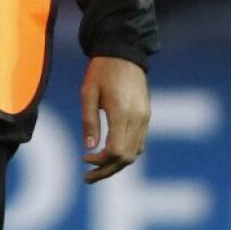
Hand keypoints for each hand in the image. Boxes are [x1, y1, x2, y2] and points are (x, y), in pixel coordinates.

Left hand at [81, 55, 148, 183]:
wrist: (124, 51)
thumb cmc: (101, 70)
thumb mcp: (87, 93)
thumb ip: (89, 122)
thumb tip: (89, 148)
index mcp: (122, 113)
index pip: (116, 151)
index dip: (100, 162)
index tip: (83, 159)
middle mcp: (138, 118)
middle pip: (127, 157)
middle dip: (107, 171)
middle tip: (87, 178)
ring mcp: (145, 118)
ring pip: (136, 153)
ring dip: (117, 165)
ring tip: (96, 169)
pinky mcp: (147, 115)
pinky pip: (140, 142)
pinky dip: (126, 153)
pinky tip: (110, 154)